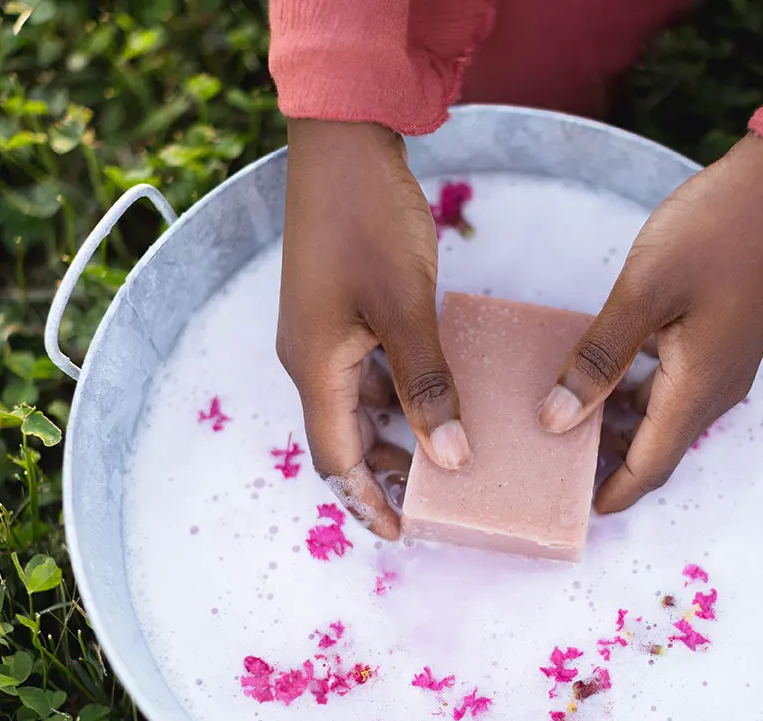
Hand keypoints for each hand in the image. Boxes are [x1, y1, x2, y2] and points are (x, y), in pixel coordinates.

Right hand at [276, 118, 470, 538]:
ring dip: (396, 436)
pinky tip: (440, 397)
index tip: (404, 534)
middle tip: (436, 503)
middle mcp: (311, 358)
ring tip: (445, 459)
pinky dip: (401, 394)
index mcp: (315, 366)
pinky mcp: (344, 310)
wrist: (342, 145)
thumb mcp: (406, 309)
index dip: (367, 501)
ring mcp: (325, 333)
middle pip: (344, 438)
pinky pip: (370, 371)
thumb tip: (451, 457)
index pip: (335, 458)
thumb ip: (428, 385)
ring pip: (359, 405)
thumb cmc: (369, 221)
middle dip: (385, 475)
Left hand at [538, 134, 762, 512]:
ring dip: (623, 426)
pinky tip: (604, 372)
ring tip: (567, 421)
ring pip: (666, 415)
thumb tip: (556, 419)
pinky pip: (676, 384)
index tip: (572, 512)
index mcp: (701, 387)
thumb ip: (598, 357)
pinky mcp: (724, 337)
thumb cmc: (716, 229)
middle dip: (611, 463)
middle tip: (553, 465)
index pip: (651, 466)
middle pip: (659, 447)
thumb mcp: (645, 291)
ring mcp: (726, 363)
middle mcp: (719, 387)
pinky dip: (638, 391)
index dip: (613, 493)